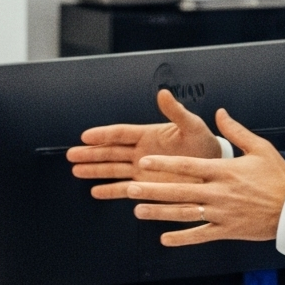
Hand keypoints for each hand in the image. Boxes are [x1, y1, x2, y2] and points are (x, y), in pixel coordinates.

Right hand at [68, 89, 222, 195]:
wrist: (213, 167)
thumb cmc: (204, 144)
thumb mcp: (192, 126)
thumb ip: (175, 112)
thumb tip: (164, 94)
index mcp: (148, 135)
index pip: (120, 134)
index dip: (103, 135)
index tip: (86, 136)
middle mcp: (141, 153)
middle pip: (110, 152)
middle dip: (90, 154)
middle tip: (71, 155)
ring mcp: (141, 171)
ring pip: (112, 169)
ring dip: (94, 171)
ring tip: (76, 170)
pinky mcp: (146, 186)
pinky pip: (124, 189)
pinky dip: (110, 191)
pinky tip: (95, 191)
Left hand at [111, 105, 284, 248]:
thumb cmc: (278, 177)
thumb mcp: (260, 148)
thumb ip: (236, 131)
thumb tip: (220, 113)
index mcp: (224, 170)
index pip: (187, 166)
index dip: (163, 164)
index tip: (144, 162)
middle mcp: (218, 192)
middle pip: (179, 190)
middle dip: (152, 189)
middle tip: (130, 188)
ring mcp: (221, 213)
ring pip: (184, 214)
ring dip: (159, 213)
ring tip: (138, 210)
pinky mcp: (226, 230)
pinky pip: (200, 235)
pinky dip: (182, 238)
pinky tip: (164, 239)